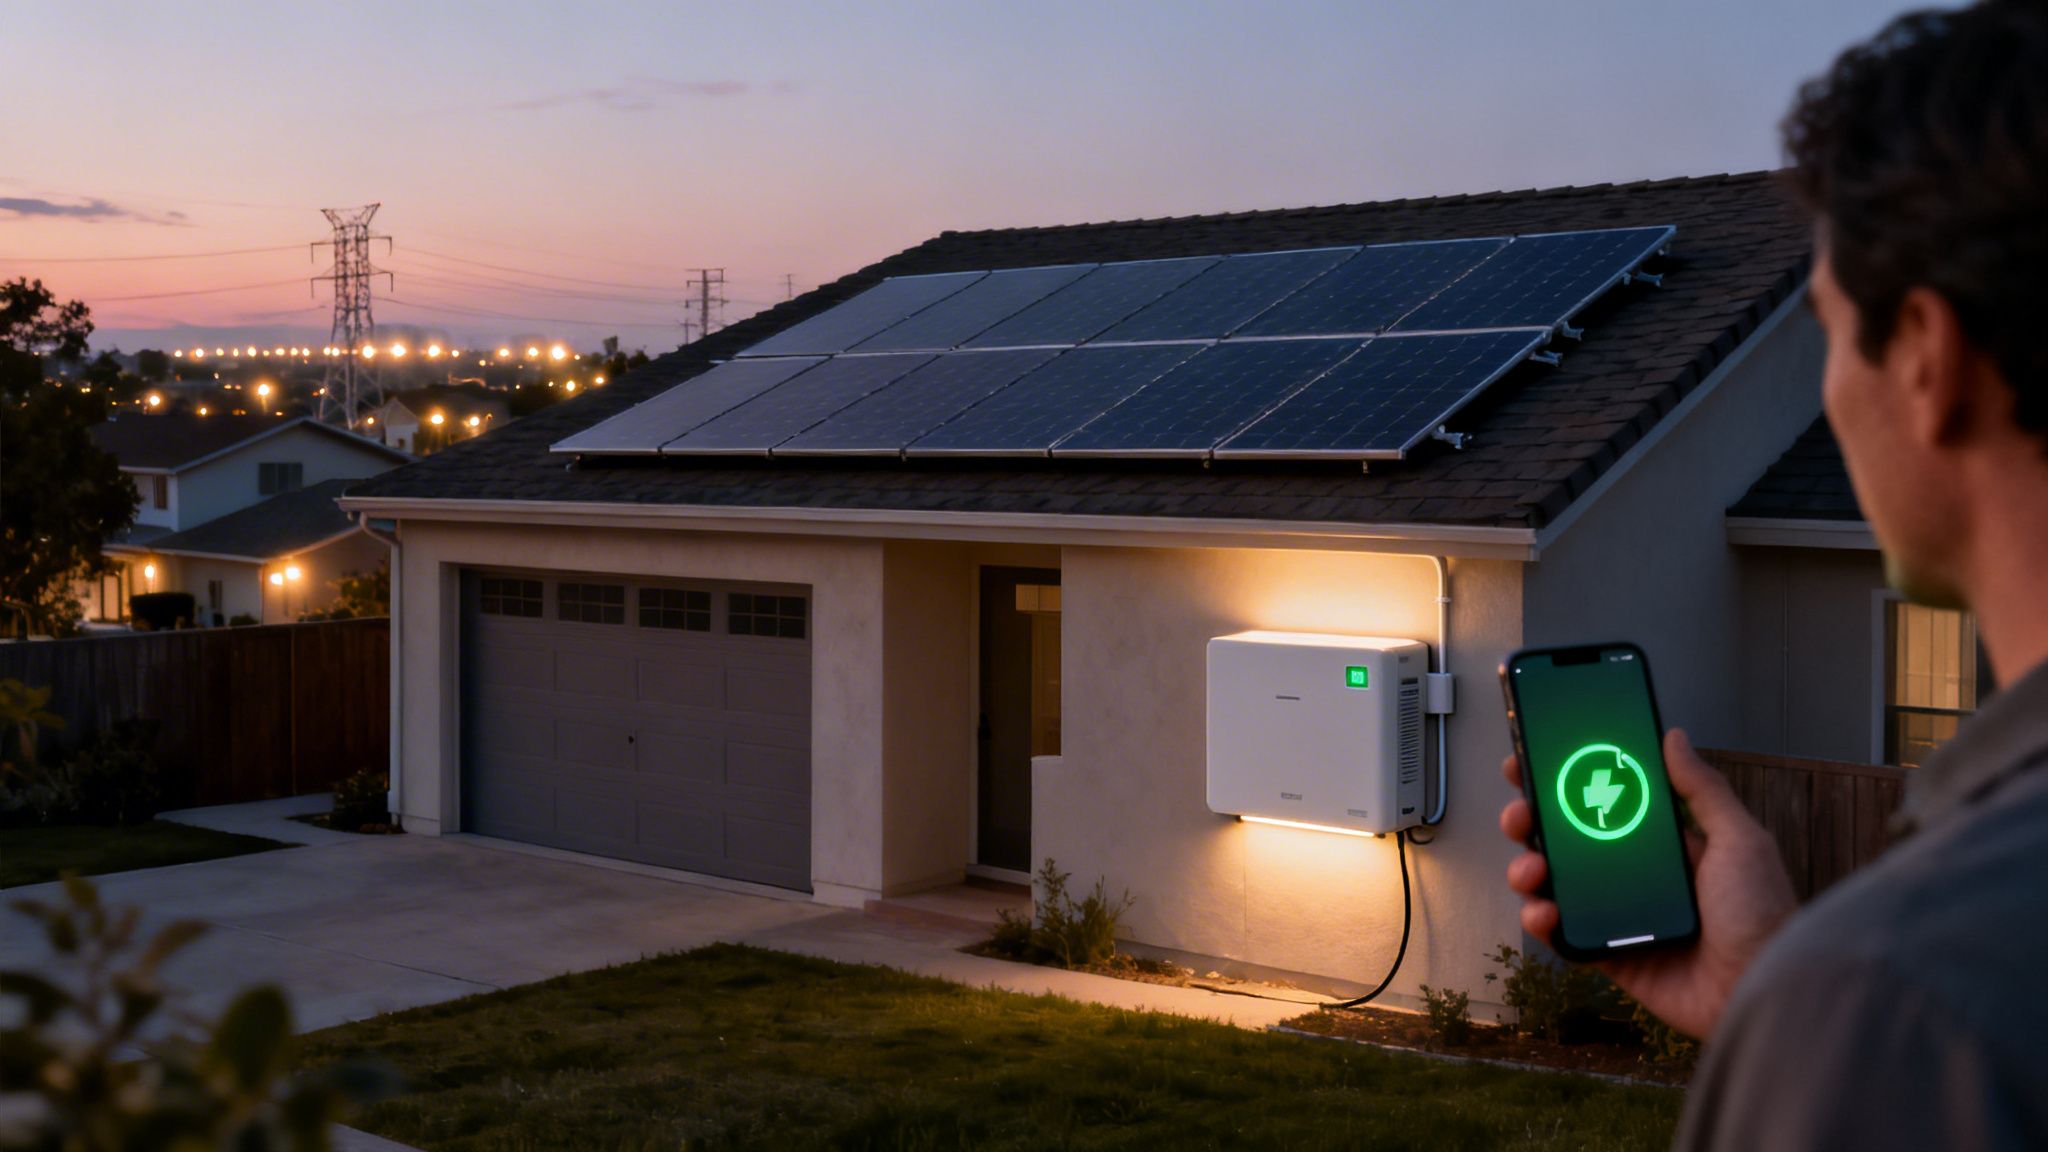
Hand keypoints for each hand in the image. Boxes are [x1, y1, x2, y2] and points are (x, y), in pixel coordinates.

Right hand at [1499, 728, 1796, 1038]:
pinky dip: (1543, 922)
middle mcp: (1636, 878)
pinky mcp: (1611, 958)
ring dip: (1529, 870)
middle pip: (1569, 842)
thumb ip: (1704, 790)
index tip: (1532, 764)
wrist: (1763, 989)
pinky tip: (1543, 911)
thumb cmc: (1760, 912)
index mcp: (1664, 846)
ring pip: (1557, 885)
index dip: (1567, 785)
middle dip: (1534, 823)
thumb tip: (1673, 736)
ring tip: (1531, 869)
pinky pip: (1565, 936)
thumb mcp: (1740, 840)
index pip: (1606, 805)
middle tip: (1519, 815)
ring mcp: (1620, 918)